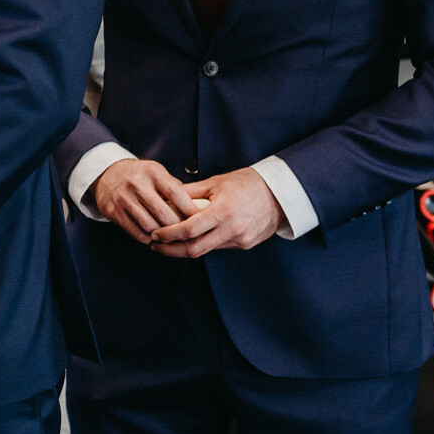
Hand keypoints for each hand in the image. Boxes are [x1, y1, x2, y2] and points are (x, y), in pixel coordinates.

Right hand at [92, 158, 202, 243]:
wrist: (106, 175)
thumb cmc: (139, 175)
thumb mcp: (156, 172)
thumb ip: (174, 187)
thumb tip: (196, 205)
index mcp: (152, 172)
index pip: (176, 194)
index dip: (190, 210)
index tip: (200, 220)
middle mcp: (137, 184)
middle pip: (164, 214)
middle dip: (178, 227)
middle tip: (187, 234)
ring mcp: (124, 198)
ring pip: (150, 226)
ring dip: (163, 236)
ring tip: (172, 238)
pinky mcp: (114, 211)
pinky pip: (136, 232)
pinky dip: (148, 238)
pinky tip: (155, 238)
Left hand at [149, 168, 284, 256]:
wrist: (278, 193)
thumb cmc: (245, 183)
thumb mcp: (215, 182)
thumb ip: (189, 192)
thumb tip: (164, 197)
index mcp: (223, 211)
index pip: (188, 230)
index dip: (168, 235)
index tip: (155, 234)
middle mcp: (232, 229)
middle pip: (194, 249)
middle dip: (171, 250)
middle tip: (155, 246)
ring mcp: (240, 239)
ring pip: (206, 250)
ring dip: (185, 249)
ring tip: (168, 244)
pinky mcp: (246, 245)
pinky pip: (219, 247)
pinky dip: (203, 244)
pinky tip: (192, 240)